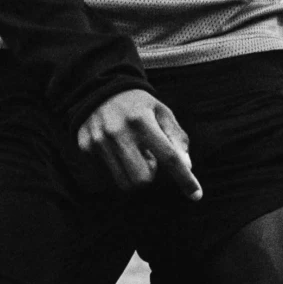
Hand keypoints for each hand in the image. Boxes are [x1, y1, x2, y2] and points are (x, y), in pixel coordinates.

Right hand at [76, 88, 200, 195]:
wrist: (99, 89)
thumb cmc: (137, 105)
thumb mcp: (162, 112)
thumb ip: (176, 137)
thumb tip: (187, 166)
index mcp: (142, 121)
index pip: (168, 157)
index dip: (184, 178)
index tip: (196, 195)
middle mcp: (118, 132)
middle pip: (142, 179)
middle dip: (151, 174)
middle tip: (148, 157)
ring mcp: (99, 142)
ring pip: (124, 182)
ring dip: (134, 173)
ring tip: (133, 153)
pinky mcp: (86, 147)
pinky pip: (107, 174)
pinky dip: (118, 168)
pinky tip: (116, 150)